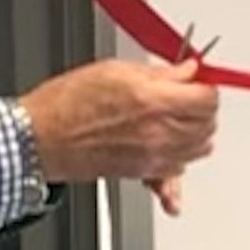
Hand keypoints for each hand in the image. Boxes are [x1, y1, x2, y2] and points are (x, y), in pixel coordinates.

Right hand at [20, 56, 221, 200]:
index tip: (197, 81)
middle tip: (188, 96)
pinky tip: (175, 167)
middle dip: (202, 108)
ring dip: (196, 134)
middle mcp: (159, 132)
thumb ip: (160, 74)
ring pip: (200, 149)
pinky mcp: (144, 173)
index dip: (205, 86)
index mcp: (152, 101)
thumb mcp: (115, 70)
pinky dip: (178, 172)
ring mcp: (154, 156)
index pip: (207, 98)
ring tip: (179, 120)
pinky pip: (176, 178)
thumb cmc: (66, 104)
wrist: (42, 139)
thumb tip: (186, 72)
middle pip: (208, 124)